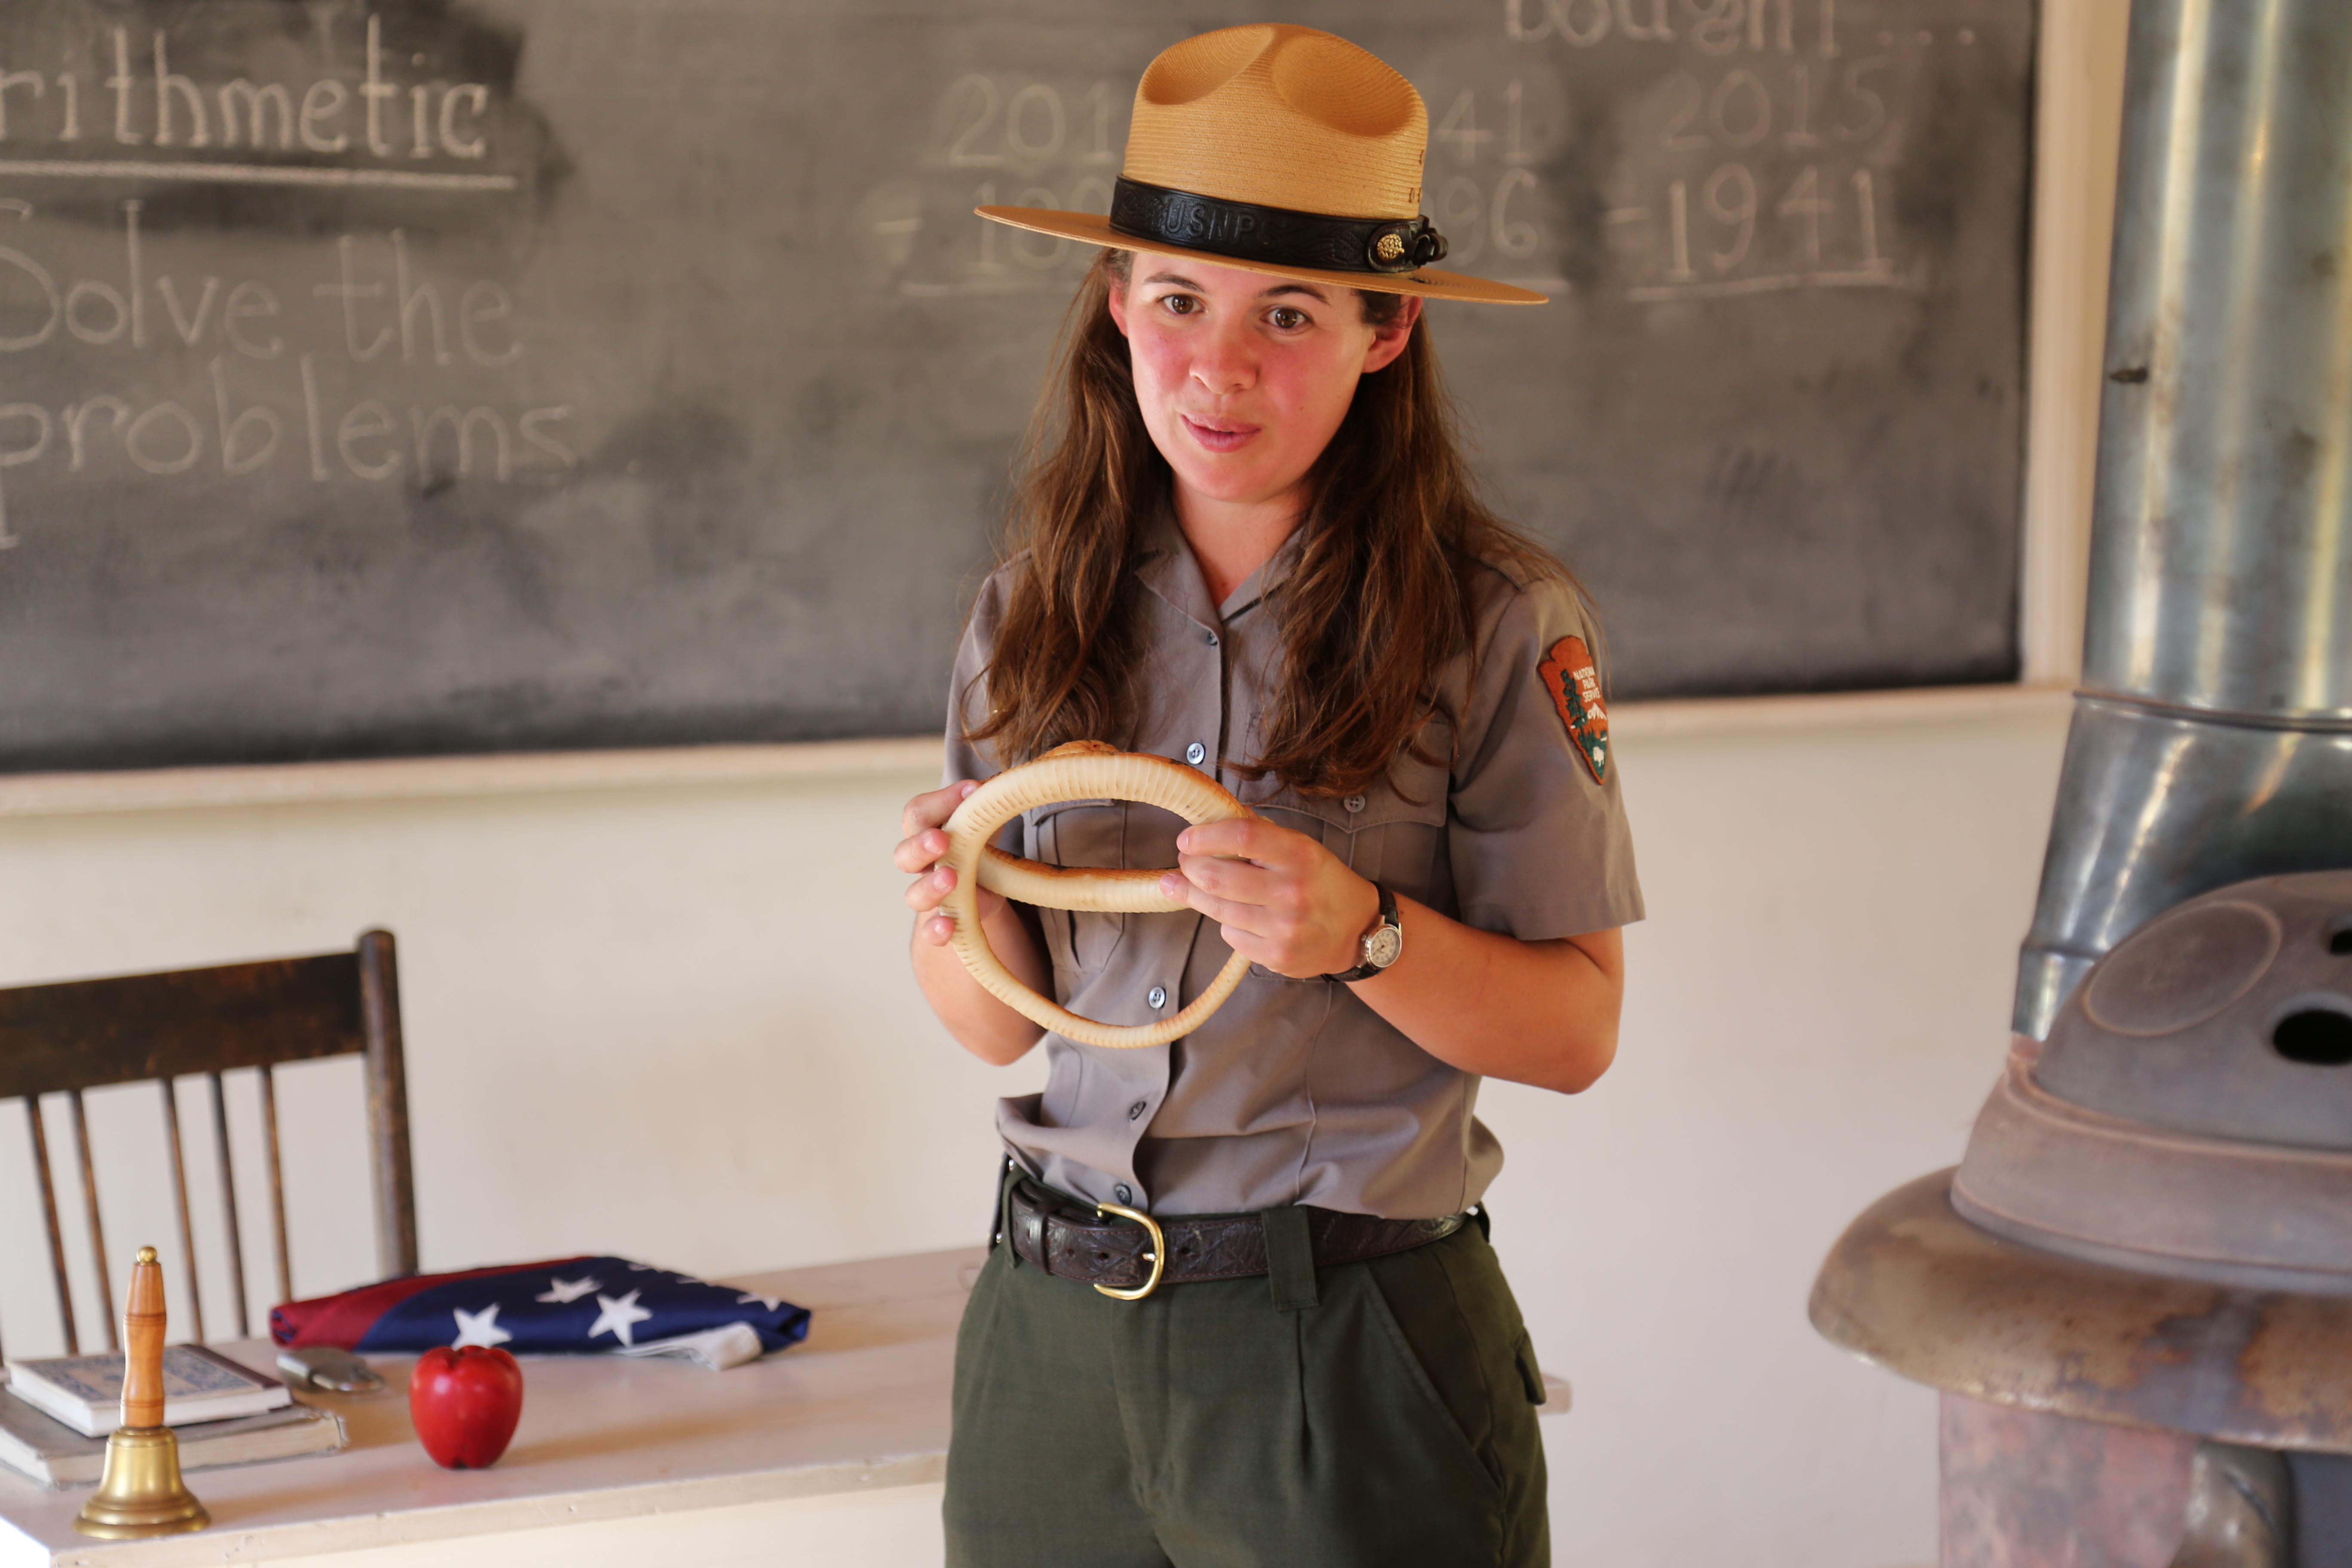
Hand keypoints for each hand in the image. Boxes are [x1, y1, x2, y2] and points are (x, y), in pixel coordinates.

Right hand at [896, 780, 1003, 946]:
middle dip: (921, 845)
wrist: (982, 889)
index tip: (972, 791)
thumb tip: (990, 789)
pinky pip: (930, 931)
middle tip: (941, 839)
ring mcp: (929, 895)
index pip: (917, 814)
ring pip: (914, 895)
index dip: (940, 802)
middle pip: (905, 854)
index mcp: (926, 832)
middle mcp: (921, 865)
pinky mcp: (943, 923)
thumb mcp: (982, 824)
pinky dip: (936, 930)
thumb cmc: (977, 846)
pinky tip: (947, 927)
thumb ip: (983, 808)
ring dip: (930, 886)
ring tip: (951, 878)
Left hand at [1158, 818, 1380, 978]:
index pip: (1242, 836)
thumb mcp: (1302, 849)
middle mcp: (1293, 891)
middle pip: (1217, 877)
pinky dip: (1226, 923)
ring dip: (1195, 895)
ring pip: (1217, 909)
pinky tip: (1239, 916)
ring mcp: (1284, 928)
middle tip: (1185, 863)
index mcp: (1300, 855)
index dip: (1205, 837)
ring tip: (1188, 885)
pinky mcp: (1277, 955)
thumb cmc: (1322, 882)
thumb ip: (1260, 838)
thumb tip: (1209, 826)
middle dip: (1190, 868)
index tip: (1186, 840)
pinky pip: (1230, 935)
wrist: (1357, 930)